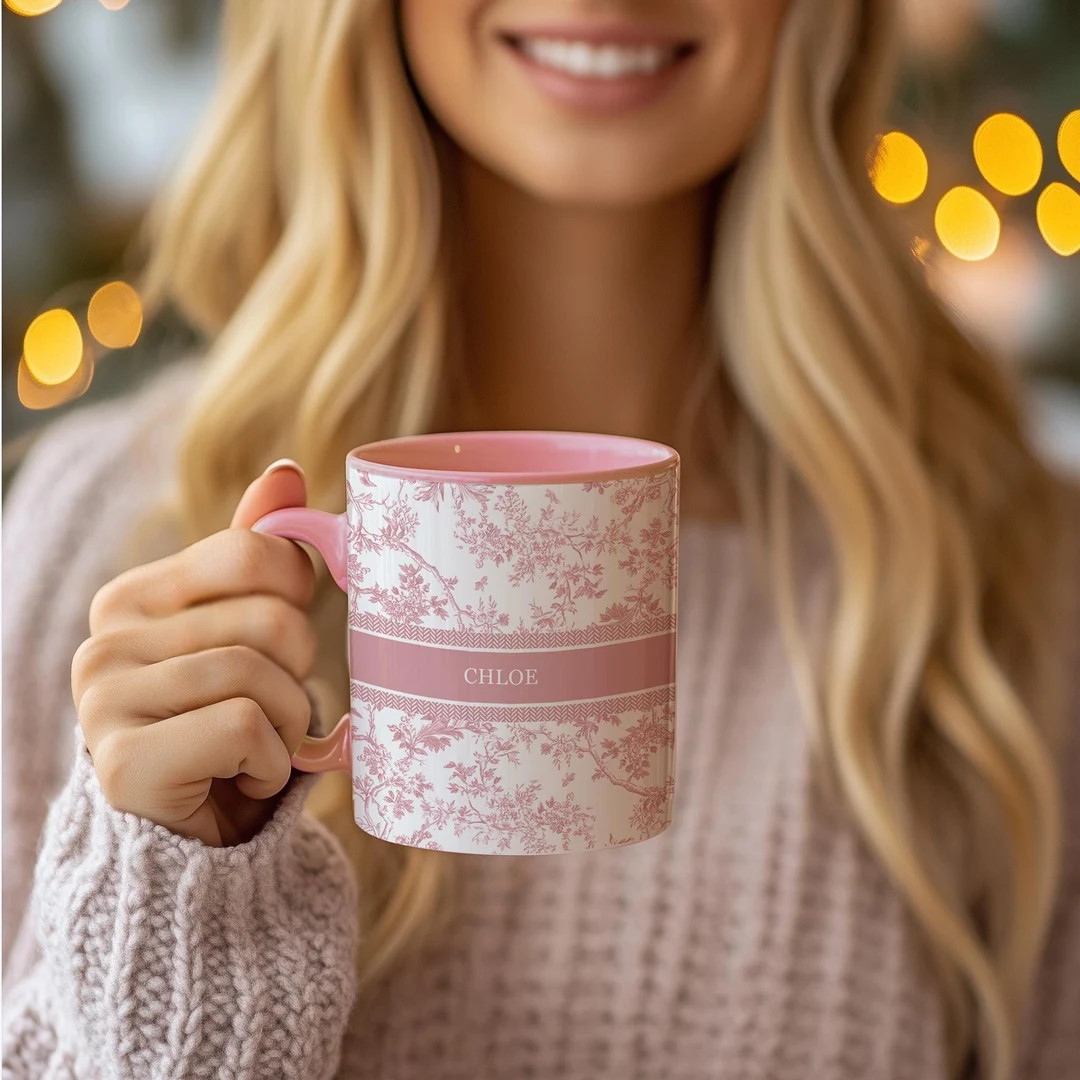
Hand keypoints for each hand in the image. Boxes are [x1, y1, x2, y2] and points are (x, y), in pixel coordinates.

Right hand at [71, 460, 317, 846]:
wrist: (191, 838)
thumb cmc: (223, 721)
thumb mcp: (240, 633)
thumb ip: (255, 556)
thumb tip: (286, 472)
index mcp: (134, 597)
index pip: (255, 553)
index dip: (297, 592)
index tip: (284, 633)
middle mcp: (106, 641)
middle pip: (273, 620)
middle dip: (301, 672)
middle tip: (273, 705)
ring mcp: (104, 702)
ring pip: (262, 678)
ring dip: (291, 724)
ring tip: (261, 745)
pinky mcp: (122, 763)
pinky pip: (244, 729)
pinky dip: (271, 762)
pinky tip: (243, 776)